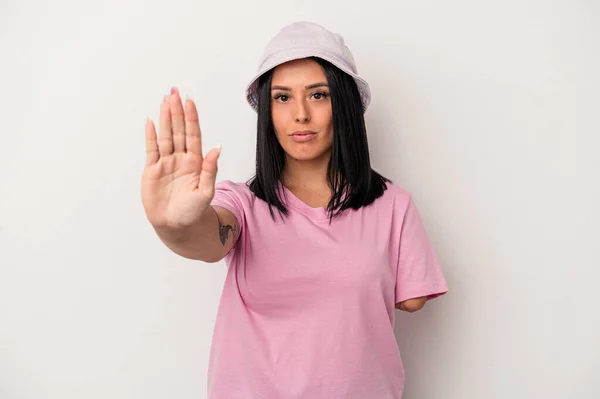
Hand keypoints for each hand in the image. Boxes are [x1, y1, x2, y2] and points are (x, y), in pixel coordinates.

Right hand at [142, 87, 220, 227]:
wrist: (177, 225)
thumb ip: (210, 170)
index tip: (190, 102)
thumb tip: (217, 148)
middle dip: (177, 112)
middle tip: (174, 92)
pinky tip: (151, 122)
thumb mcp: (205, 191)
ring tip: (164, 101)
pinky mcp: (152, 170)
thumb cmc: (194, 211)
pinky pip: (151, 149)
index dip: (191, 119)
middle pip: (178, 131)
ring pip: (165, 136)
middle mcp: (181, 159)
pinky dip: (151, 136)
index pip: (193, 135)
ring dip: (165, 119)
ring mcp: (166, 163)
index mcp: (195, 162)